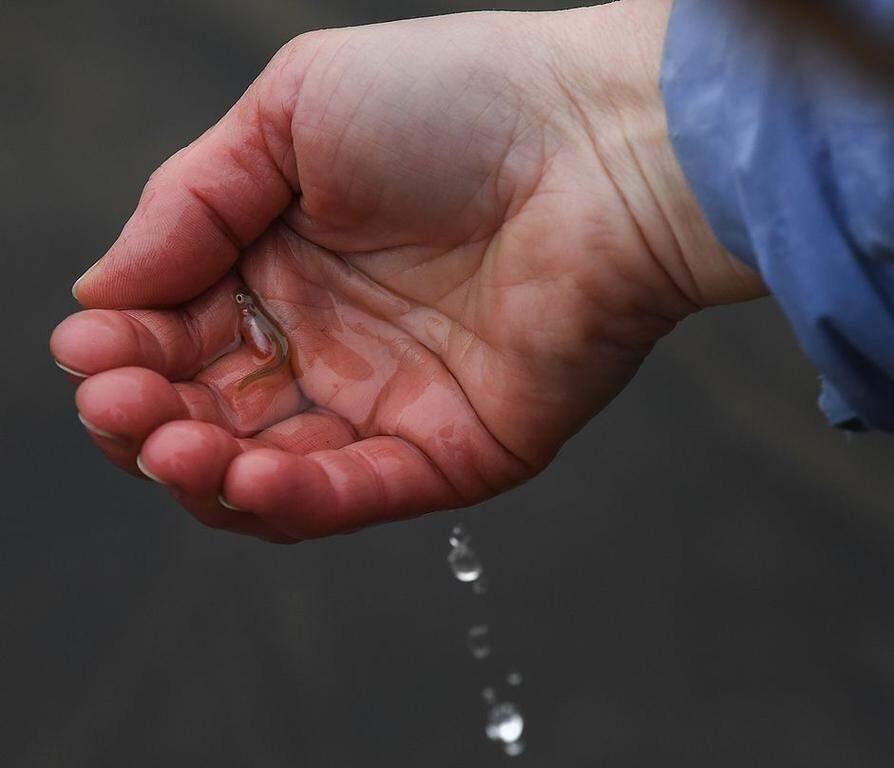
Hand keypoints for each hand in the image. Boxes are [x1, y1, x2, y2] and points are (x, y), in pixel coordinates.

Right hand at [50, 0, 762, 541]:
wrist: (603, 143)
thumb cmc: (461, 103)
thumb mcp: (293, 113)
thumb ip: (190, 204)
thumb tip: (98, 291)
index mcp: (287, 264)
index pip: (178, 334)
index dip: (125, 351)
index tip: (92, 346)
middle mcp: (332, 340)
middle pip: (212, 414)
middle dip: (146, 421)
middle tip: (118, 401)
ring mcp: (392, 401)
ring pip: (270, 474)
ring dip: (203, 473)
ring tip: (170, 442)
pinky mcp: (456, 449)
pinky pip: (358, 495)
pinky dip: (292, 500)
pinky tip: (240, 473)